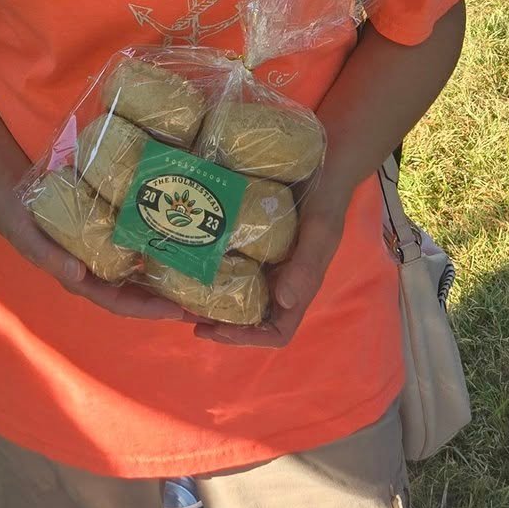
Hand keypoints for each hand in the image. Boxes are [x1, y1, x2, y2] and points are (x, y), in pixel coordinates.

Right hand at [2, 202, 189, 324]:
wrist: (13, 196)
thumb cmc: (20, 223)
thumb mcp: (30, 241)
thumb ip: (50, 258)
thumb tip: (78, 274)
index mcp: (80, 281)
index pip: (119, 303)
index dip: (147, 309)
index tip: (176, 312)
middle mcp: (95, 272)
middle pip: (136, 294)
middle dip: (166, 302)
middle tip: (200, 305)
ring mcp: (101, 255)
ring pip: (138, 274)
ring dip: (165, 278)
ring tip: (197, 275)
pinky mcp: (104, 235)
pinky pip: (133, 246)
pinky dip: (153, 247)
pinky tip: (174, 239)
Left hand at [192, 200, 348, 349]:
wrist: (324, 168)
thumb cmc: (326, 201)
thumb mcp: (320, 231)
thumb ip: (306, 266)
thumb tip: (284, 303)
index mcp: (299, 289)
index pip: (277, 333)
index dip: (248, 339)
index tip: (218, 332)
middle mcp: (281, 282)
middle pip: (251, 319)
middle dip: (221, 325)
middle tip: (188, 317)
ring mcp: (267, 264)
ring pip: (238, 295)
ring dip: (212, 301)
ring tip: (182, 297)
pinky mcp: (255, 244)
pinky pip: (233, 264)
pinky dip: (213, 270)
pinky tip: (192, 261)